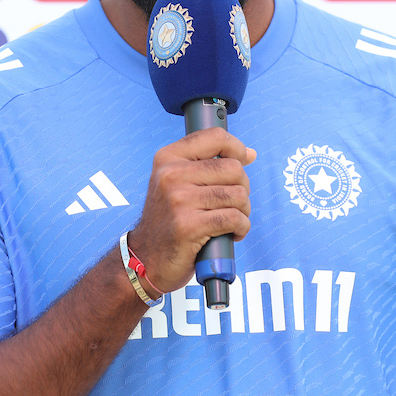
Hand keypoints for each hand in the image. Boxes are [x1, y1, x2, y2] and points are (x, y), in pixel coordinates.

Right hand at [128, 127, 256, 295]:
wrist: (146, 257)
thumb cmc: (168, 220)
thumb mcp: (176, 182)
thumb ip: (207, 165)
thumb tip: (249, 153)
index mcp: (168, 158)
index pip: (215, 137)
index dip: (236, 147)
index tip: (243, 160)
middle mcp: (171, 174)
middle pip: (233, 168)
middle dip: (243, 187)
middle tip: (233, 203)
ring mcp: (178, 200)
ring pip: (237, 195)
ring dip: (243, 210)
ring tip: (232, 219)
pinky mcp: (188, 225)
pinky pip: (234, 218)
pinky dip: (241, 227)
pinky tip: (232, 233)